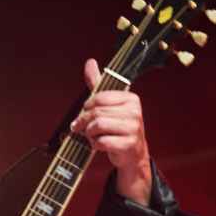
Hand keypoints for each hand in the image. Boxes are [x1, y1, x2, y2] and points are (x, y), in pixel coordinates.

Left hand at [71, 58, 152, 204]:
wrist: (132, 153)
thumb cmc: (117, 126)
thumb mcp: (109, 104)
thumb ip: (98, 83)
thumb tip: (90, 62)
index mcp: (131, 99)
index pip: (99, 98)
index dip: (87, 107)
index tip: (84, 114)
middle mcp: (135, 112)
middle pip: (96, 113)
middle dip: (84, 122)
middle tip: (80, 128)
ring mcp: (133, 128)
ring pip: (97, 127)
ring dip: (90, 134)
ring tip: (93, 136)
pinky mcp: (128, 144)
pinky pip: (101, 142)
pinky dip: (96, 145)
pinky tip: (100, 145)